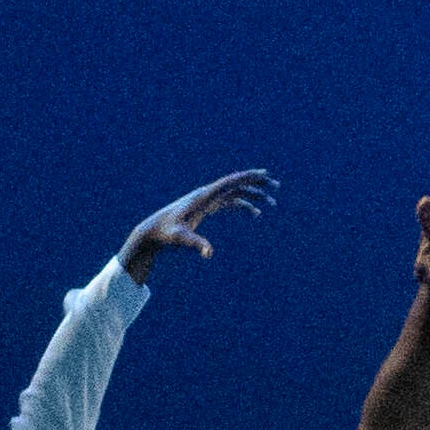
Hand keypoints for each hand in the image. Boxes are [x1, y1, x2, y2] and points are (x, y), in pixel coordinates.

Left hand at [118, 167, 276, 281]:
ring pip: (235, 193)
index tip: (264, 175)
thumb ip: (196, 243)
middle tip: (276, 185)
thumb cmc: (166, 234)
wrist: (153, 231)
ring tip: (272, 202)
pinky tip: (255, 213)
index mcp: (203, 196)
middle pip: (236, 184)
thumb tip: (209, 254)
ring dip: (253, 195)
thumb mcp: (181, 238)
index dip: (247, 177)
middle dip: (256, 184)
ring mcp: (207, 200)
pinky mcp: (206, 207)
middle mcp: (207, 194)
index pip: (229, 182)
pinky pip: (230, 202)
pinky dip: (244, 205)